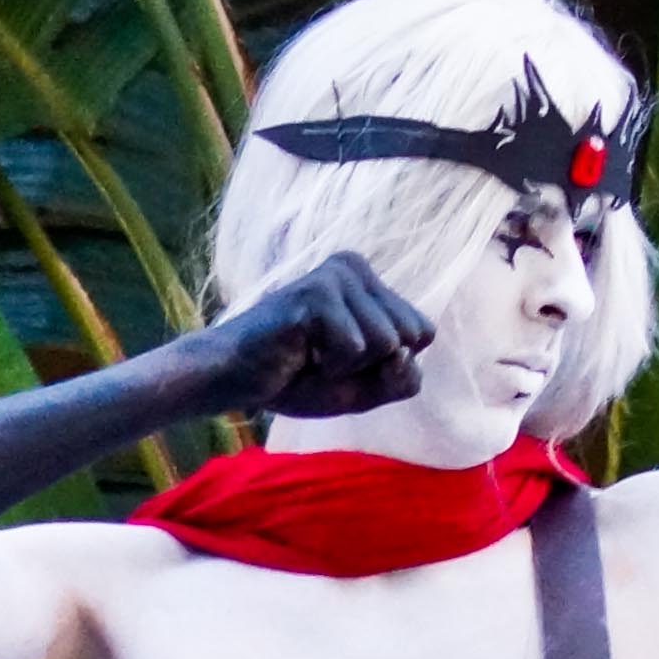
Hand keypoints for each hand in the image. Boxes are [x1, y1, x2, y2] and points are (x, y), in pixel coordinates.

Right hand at [196, 257, 433, 422]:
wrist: (234, 380)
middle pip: (410, 336)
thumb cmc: (296, 379)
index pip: (423, 332)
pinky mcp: (318, 292)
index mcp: (370, 282)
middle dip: (371, 365)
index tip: (343, 360)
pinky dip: (329, 366)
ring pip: (386, 342)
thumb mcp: (364, 390)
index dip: (388, 364)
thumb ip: (402, 379)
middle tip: (324, 359)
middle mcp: (356, 268)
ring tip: (310, 354)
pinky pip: (355, 347)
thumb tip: (406, 352)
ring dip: (348, 367)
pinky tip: (298, 352)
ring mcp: (337, 276)